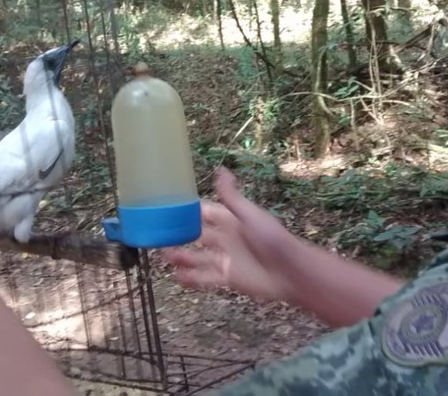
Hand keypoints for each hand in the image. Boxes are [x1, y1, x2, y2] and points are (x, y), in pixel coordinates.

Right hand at [161, 167, 300, 302]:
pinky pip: (204, 277)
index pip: (203, 212)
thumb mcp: (250, 214)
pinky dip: (190, 278)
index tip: (165, 207)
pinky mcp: (226, 278)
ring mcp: (224, 258)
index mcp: (229, 220)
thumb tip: (221, 169)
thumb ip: (232, 196)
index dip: (187, 210)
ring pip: (196, 256)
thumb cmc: (271, 238)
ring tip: (164, 255)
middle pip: (196, 234)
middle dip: (179, 234)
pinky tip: (177, 277)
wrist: (289, 271)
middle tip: (158, 234)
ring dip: (181, 256)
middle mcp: (224, 238)